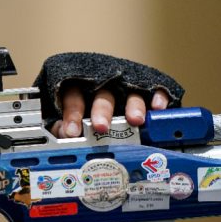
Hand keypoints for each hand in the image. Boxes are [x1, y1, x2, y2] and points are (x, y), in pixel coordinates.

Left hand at [52, 86, 170, 137]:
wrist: (108, 92)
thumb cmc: (85, 109)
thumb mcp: (70, 117)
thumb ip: (64, 126)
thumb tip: (62, 136)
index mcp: (80, 88)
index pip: (73, 97)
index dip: (72, 114)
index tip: (72, 131)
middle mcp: (104, 85)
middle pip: (102, 94)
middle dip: (102, 111)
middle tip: (101, 127)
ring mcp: (126, 86)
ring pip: (130, 93)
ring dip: (133, 106)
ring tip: (135, 120)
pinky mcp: (146, 88)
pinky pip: (154, 89)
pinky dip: (158, 96)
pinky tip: (158, 107)